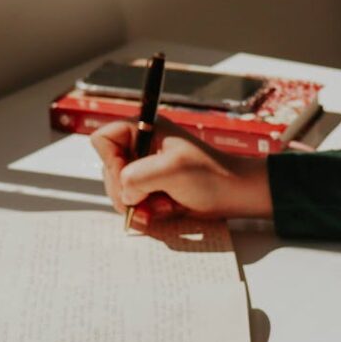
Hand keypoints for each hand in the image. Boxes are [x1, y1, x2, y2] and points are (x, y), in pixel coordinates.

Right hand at [89, 118, 272, 225]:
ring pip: (121, 190)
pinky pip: (135, 203)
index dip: (110, 162)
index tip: (128, 179)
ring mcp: (147, 169)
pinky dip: (147, 211)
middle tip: (146, 202)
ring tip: (163, 207)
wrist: (237, 195)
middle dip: (126, 191)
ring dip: (139, 204)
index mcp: (146, 129)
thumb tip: (124, 193)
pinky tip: (166, 210)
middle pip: (109, 170)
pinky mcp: (154, 188)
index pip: (103, 140)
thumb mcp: (171, 171)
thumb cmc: (211, 175)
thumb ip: (136, 177)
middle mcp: (142, 146)